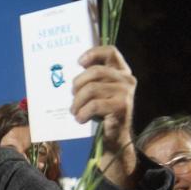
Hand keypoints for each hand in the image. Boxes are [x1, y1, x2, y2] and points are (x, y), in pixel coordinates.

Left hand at [71, 45, 136, 184]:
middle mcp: (127, 79)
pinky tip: (80, 119)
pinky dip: (82, 112)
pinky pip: (94, 105)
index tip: (79, 62)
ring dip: (77, 101)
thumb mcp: (96, 92)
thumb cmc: (100, 112)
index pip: (110, 51)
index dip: (93, 53)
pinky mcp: (122, 106)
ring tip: (74, 110)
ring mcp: (126, 92)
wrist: (113, 138)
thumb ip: (90, 79)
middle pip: (95, 71)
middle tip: (72, 96)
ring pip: (91, 89)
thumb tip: (63, 71)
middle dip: (78, 83)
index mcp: (121, 71)